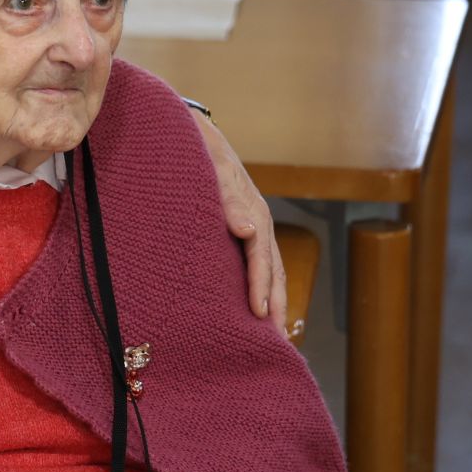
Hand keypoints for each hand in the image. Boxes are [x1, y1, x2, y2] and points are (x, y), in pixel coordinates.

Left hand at [191, 111, 286, 330]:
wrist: (195, 131)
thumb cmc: (202, 150)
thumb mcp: (213, 168)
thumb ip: (228, 198)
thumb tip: (249, 229)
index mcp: (253, 210)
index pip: (260, 256)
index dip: (260, 286)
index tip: (258, 315)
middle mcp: (258, 221)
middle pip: (273, 269)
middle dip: (275, 304)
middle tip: (276, 341)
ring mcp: (252, 225)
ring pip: (270, 269)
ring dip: (273, 300)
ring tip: (274, 333)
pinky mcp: (240, 229)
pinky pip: (255, 263)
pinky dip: (261, 287)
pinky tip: (256, 307)